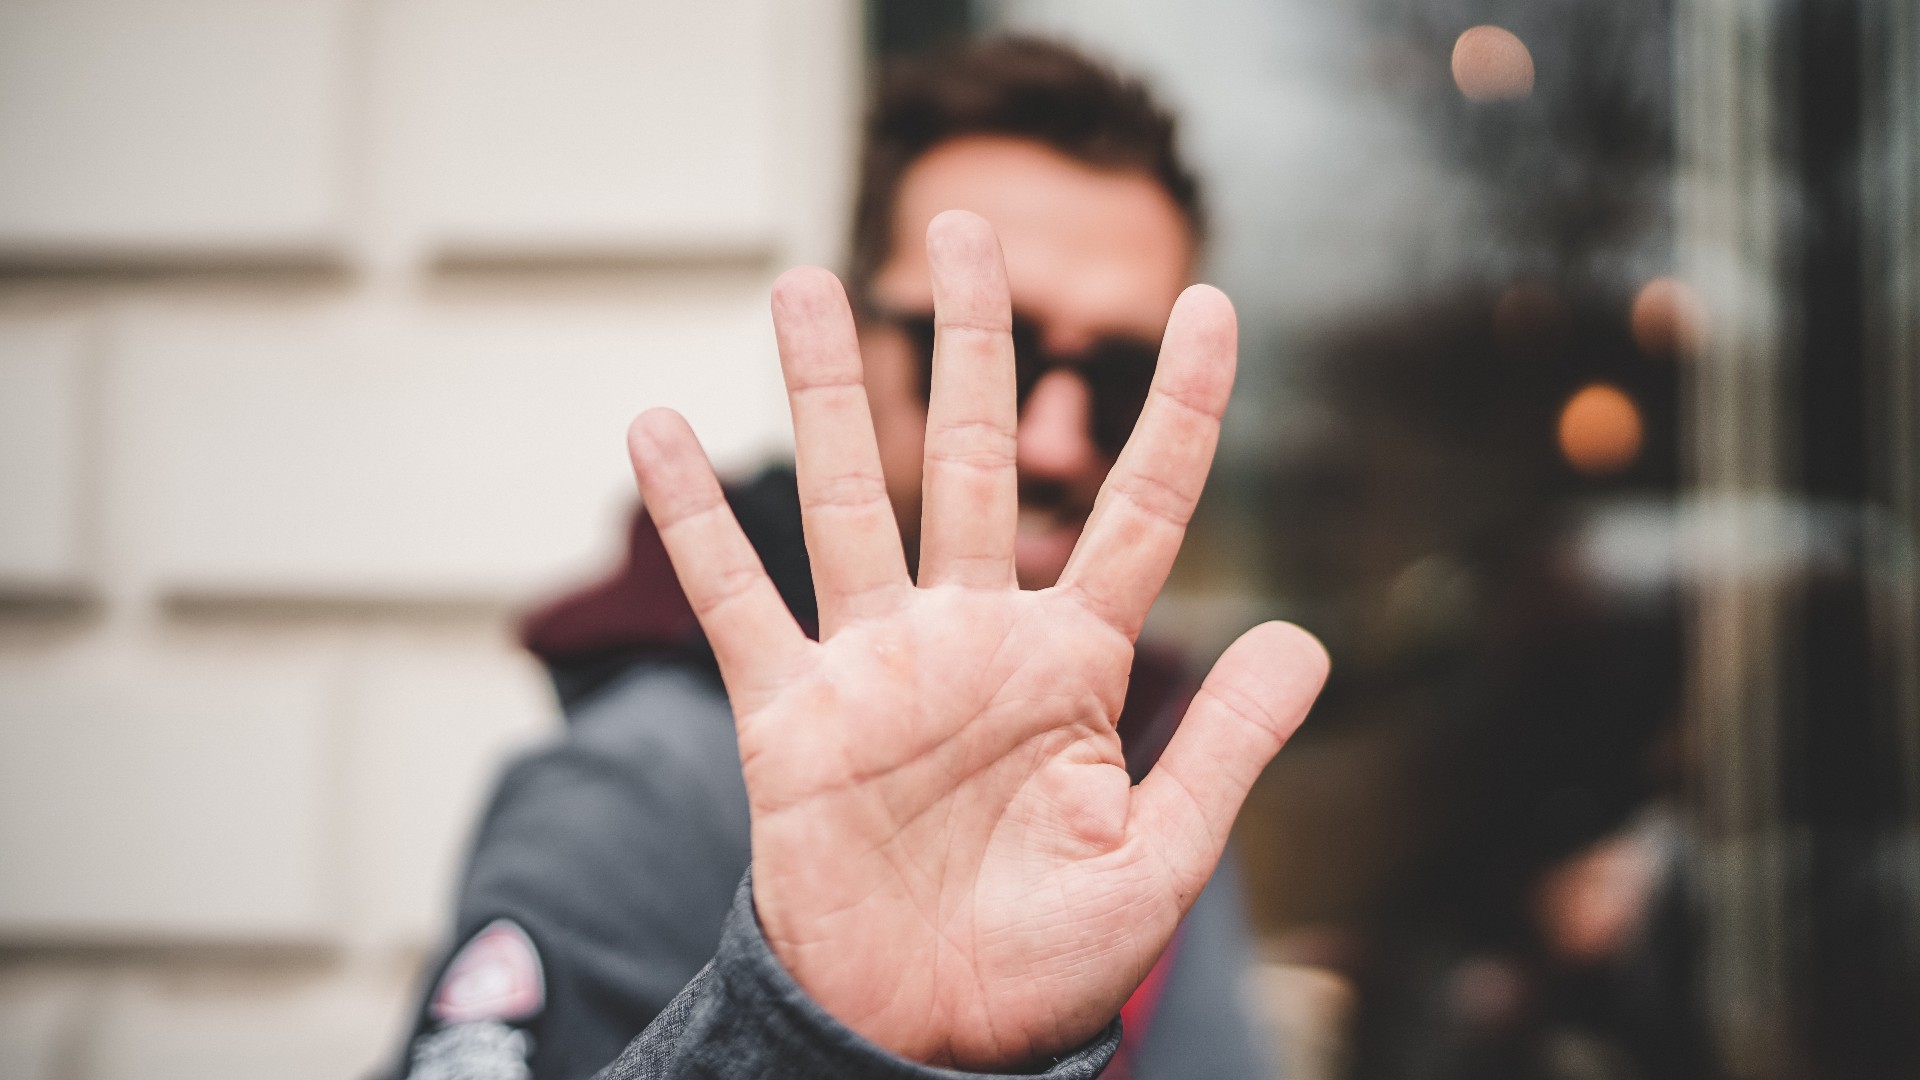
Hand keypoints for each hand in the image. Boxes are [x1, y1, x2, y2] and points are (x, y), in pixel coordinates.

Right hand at [626, 211, 1326, 1069]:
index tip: (1218, 305)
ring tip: (801, 280)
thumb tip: (1306, 635)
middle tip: (967, 230)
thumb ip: (1223, 746)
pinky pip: (736, 598)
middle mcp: (970, 640)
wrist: (926, 1038)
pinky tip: (654, 426)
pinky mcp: (789, 715)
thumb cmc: (1049, 967)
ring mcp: (875, 668)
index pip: (1140, 513)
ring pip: (845, 500)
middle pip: (971, 460)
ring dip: (820, 392)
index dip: (1183, 411)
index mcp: (1071, 665)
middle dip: (972, 346)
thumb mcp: (1159, 861)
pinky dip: (697, 519)